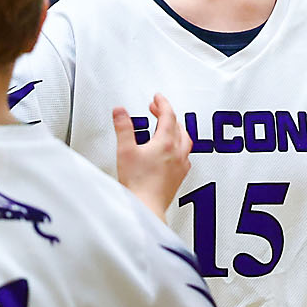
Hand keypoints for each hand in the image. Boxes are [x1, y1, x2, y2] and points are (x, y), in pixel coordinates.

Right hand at [112, 94, 190, 220]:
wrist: (146, 207)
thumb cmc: (137, 184)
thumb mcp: (125, 150)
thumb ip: (124, 128)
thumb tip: (120, 111)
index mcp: (165, 143)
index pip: (168, 115)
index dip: (162, 103)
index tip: (157, 98)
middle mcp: (177, 153)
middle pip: (177, 126)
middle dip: (167, 115)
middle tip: (156, 110)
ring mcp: (180, 165)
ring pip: (185, 140)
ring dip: (177, 129)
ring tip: (168, 127)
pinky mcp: (179, 177)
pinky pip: (185, 156)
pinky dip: (180, 147)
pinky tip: (174, 151)